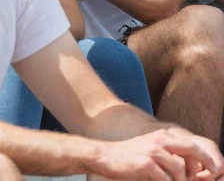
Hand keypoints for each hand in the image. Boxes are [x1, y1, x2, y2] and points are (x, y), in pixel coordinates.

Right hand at [91, 127, 223, 179]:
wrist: (103, 156)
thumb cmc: (129, 156)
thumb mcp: (152, 149)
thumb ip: (171, 154)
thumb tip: (193, 171)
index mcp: (164, 136)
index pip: (195, 146)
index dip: (207, 161)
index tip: (209, 175)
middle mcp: (161, 140)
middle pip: (194, 152)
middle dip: (202, 169)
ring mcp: (153, 151)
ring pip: (180, 170)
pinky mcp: (146, 163)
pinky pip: (166, 179)